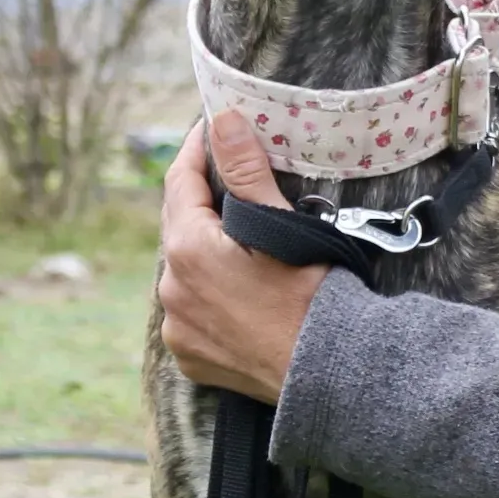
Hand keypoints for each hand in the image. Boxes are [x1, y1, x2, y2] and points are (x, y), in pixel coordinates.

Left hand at [157, 119, 327, 403]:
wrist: (327, 376)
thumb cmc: (313, 298)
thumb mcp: (282, 227)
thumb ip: (246, 172)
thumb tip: (223, 121)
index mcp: (188, 250)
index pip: (179, 181)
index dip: (196, 149)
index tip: (212, 128)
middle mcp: (170, 289)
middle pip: (179, 226)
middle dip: (202, 200)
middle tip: (232, 178)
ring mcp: (177, 326)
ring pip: (184, 269)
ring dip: (204, 250)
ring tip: (242, 241)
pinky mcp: (189, 355)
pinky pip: (190, 310)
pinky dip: (207, 294)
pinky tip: (239, 291)